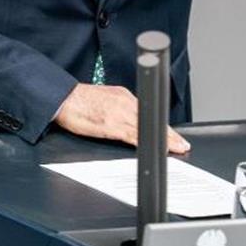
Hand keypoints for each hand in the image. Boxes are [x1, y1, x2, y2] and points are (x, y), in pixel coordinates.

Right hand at [53, 83, 191, 153]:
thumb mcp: (104, 100)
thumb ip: (118, 109)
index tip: (172, 134)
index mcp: (123, 96)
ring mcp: (120, 113)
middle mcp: (125, 102)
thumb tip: (126, 121)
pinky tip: (156, 149)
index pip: (148, 112)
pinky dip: (148, 142)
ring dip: (164, 138)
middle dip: (169, 133)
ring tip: (177, 148)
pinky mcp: (112, 124)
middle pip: (152, 119)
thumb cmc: (78, 101)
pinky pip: (134, 135)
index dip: (162, 125)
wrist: (62, 98)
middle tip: (182, 144)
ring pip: (148, 127)